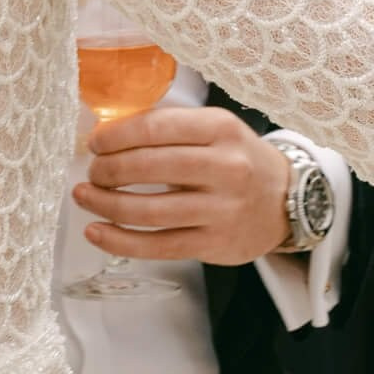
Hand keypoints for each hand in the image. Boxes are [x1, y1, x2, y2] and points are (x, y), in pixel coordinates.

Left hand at [72, 107, 290, 263]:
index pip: (158, 128)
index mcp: (221, 129)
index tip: (95, 143)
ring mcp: (222, 210)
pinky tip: (97, 232)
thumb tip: (109, 134)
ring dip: (107, 204)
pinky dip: (121, 241)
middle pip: (151, 168)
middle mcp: (226, 168)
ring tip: (85, 197)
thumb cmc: (238, 159)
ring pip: (150, 211)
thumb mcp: (216, 129)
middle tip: (91, 172)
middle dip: (109, 170)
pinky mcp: (215, 244)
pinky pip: (159, 246)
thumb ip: (171, 128)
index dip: (117, 136)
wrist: (288, 200)